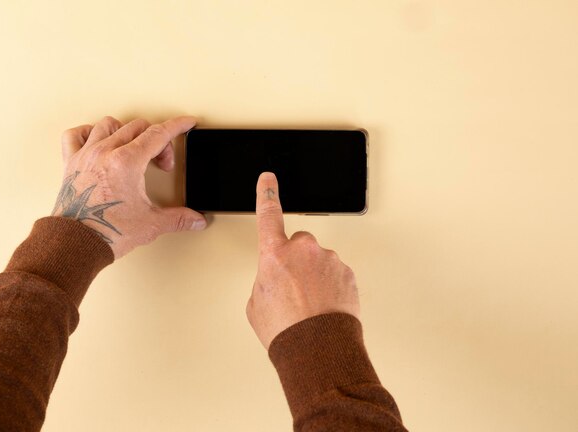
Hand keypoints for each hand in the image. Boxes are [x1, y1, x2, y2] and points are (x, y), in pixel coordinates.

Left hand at [53, 115, 206, 258]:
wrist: (76, 244)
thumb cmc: (106, 232)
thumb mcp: (150, 224)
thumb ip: (177, 218)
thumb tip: (195, 219)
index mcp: (127, 162)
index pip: (158, 134)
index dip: (177, 126)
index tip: (186, 123)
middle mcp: (105, 153)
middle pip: (138, 128)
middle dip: (157, 141)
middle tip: (161, 162)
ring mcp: (86, 156)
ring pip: (109, 125)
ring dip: (126, 132)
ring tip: (134, 148)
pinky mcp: (70, 164)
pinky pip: (75, 135)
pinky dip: (89, 133)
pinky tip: (98, 142)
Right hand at [246, 172, 360, 348]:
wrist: (317, 349)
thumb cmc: (285, 329)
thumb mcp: (256, 304)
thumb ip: (265, 280)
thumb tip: (276, 280)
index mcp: (274, 254)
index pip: (268, 214)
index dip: (267, 193)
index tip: (268, 179)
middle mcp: (303, 250)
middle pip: (298, 244)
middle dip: (295, 260)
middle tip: (293, 288)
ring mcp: (328, 259)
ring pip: (318, 260)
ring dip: (314, 276)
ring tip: (310, 304)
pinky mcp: (347, 272)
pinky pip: (335, 272)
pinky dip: (331, 285)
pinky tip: (324, 305)